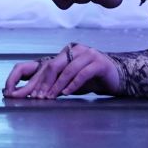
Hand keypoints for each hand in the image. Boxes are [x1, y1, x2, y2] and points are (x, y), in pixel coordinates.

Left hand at [3, 43, 119, 102]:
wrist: (116, 78)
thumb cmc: (91, 80)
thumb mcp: (72, 80)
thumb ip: (57, 83)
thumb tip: (38, 94)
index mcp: (68, 52)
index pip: (48, 66)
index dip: (39, 80)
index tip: (32, 94)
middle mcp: (77, 50)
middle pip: (55, 65)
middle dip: (45, 82)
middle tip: (38, 97)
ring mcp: (89, 54)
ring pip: (68, 69)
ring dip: (58, 85)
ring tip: (51, 96)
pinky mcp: (99, 63)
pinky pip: (83, 73)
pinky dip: (73, 84)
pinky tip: (67, 93)